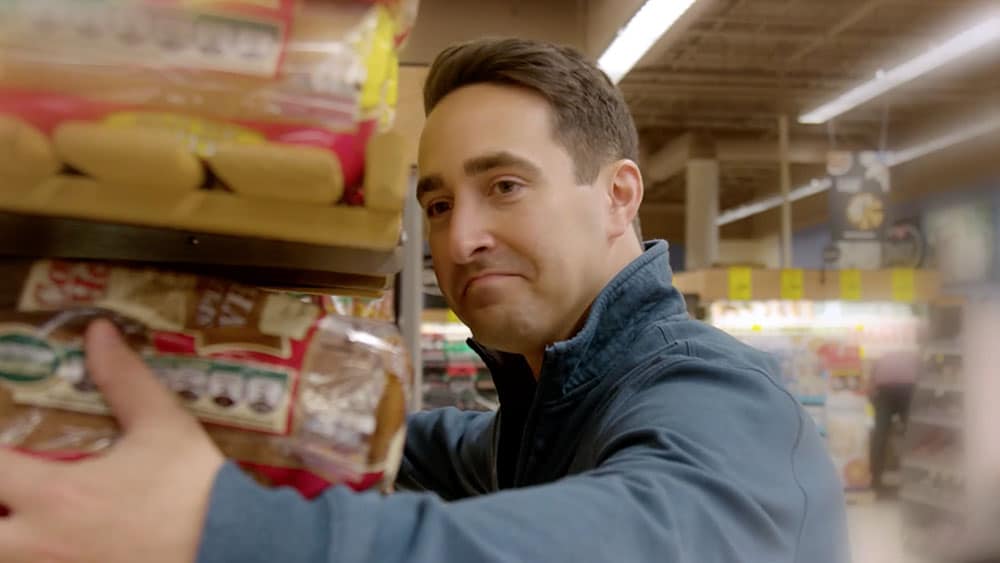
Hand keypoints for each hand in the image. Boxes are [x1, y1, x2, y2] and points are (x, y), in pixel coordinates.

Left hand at [0, 319, 224, 562]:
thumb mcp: (164, 426)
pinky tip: (53, 547)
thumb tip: (98, 333)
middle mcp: (40, 544)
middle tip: (6, 491)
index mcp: (56, 494)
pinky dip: (34, 559)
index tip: (5, 443)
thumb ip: (125, 379)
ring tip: (21, 523)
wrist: (233, 547)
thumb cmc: (195, 490)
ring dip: (8, 537)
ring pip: (4, 559)